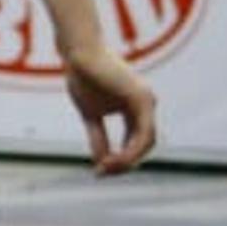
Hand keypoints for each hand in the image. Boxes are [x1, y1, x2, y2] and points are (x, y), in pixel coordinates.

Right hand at [63, 46, 156, 174]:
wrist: (78, 52)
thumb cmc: (83, 76)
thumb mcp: (89, 114)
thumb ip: (98, 137)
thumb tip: (100, 161)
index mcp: (137, 108)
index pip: (137, 141)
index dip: (122, 159)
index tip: (100, 170)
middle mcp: (147, 104)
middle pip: (145, 145)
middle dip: (126, 163)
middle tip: (102, 173)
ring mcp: (146, 101)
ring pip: (147, 142)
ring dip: (128, 160)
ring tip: (106, 169)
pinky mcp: (140, 99)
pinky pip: (143, 133)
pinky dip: (130, 150)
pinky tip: (113, 159)